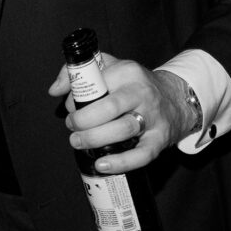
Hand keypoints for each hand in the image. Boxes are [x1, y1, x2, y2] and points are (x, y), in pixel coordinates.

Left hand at [48, 54, 194, 173]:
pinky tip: (101, 164)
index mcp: (128, 73)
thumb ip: (77, 72)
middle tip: (72, 127)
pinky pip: (141, 155)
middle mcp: (142, 93)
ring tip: (78, 142)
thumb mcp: (109, 66)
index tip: (70, 107)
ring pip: (122, 130)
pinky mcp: (159, 139)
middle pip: (109, 109)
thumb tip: (55, 90)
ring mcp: (153, 118)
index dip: (75, 98)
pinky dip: (120, 162)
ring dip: (94, 139)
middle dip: (82, 121)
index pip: (96, 84)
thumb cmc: (134, 84)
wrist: (175, 98)